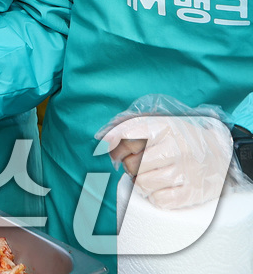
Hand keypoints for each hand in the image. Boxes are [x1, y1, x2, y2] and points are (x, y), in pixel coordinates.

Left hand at [101, 112, 234, 208]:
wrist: (221, 152)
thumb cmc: (180, 137)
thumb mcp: (158, 123)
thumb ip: (128, 126)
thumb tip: (101, 138)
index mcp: (166, 128)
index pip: (129, 137)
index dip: (115, 147)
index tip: (114, 151)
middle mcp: (177, 149)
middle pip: (132, 164)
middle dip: (130, 166)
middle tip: (139, 164)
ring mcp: (187, 172)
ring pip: (143, 184)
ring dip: (141, 182)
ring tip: (151, 174)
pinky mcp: (193, 193)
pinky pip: (159, 200)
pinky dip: (155, 196)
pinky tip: (162, 187)